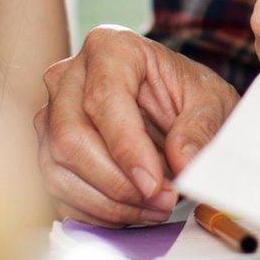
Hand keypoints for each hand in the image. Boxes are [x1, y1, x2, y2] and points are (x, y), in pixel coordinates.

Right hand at [34, 26, 238, 226]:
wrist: (174, 105)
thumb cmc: (189, 94)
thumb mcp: (212, 102)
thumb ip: (201, 129)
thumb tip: (184, 163)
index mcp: (111, 47)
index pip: (103, 99)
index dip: (126, 148)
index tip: (154, 184)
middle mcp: (69, 76)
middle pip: (70, 137)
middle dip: (116, 183)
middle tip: (161, 201)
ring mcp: (52, 113)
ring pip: (57, 169)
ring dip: (107, 203)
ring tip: (153, 209)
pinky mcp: (48, 149)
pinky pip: (56, 190)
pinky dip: (95, 211)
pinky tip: (131, 212)